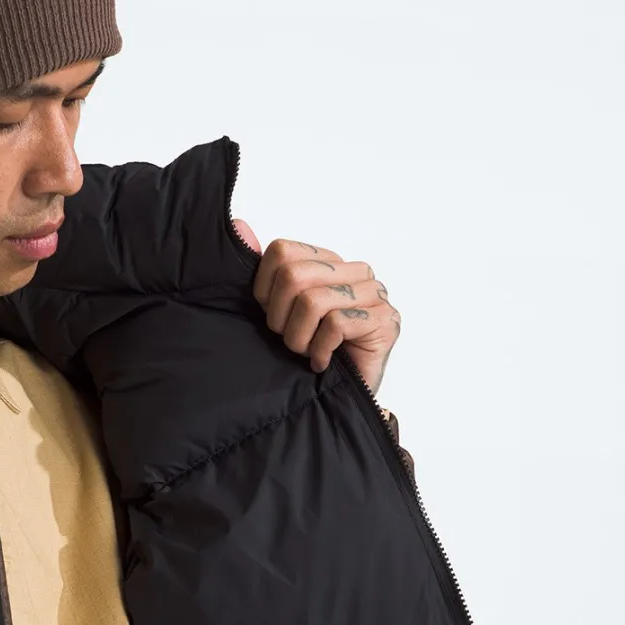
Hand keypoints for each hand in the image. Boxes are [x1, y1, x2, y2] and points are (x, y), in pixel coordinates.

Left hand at [233, 219, 400, 393]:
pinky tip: (324, 362)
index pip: (282, 251)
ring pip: (312, 302)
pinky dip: (320, 351)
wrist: (340, 399)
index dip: (265, 291)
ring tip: (308, 353)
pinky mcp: (385, 321)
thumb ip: (264, 272)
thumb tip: (240, 225)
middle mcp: (355, 272)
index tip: (274, 319)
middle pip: (294, 275)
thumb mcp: (279, 312)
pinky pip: (335, 325)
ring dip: (300, 339)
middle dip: (281, 318)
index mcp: (329, 262)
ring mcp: (374, 295)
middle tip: (291, 342)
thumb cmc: (310, 355)